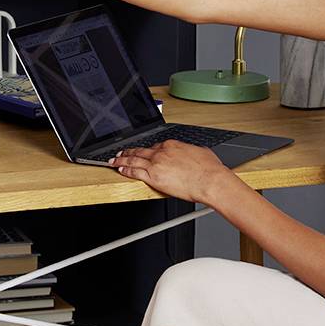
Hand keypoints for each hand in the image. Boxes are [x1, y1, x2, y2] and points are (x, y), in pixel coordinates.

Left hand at [107, 140, 239, 204]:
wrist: (210, 180)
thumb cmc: (210, 169)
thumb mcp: (201, 153)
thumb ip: (192, 152)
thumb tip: (194, 154)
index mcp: (172, 145)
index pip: (155, 146)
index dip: (147, 150)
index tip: (144, 152)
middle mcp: (162, 152)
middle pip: (141, 150)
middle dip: (129, 151)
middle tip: (120, 152)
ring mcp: (156, 164)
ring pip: (134, 159)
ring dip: (122, 159)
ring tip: (114, 160)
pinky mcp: (153, 177)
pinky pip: (134, 172)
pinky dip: (125, 170)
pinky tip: (120, 170)